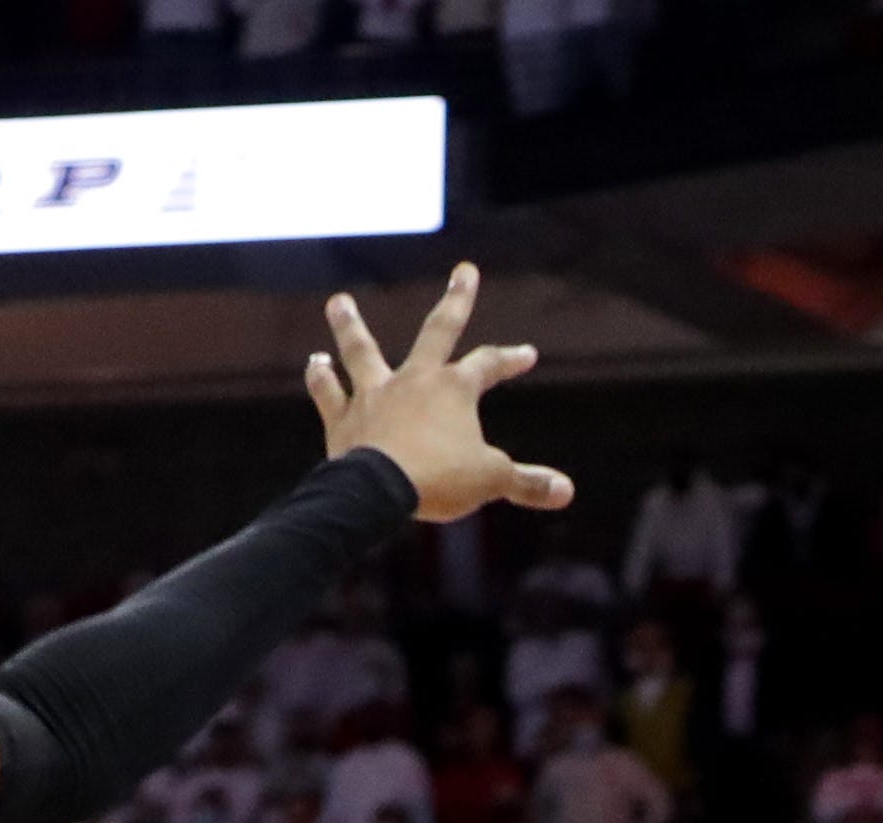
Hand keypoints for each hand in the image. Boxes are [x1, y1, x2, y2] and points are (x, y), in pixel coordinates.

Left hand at [306, 271, 570, 525]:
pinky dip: (321, 379)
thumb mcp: (490, 481)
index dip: (509, 359)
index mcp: (455, 389)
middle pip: (438, 331)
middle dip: (456, 299)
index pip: (489, 364)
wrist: (379, 493)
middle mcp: (415, 379)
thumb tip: (566, 492)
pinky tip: (316, 363)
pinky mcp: (343, 420)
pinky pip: (329, 394)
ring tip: (339, 301)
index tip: (526, 354)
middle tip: (465, 270)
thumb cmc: (438, 482)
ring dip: (350, 325)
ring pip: (362, 351)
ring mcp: (375, 396)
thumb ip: (526, 483)